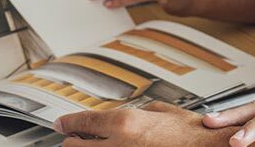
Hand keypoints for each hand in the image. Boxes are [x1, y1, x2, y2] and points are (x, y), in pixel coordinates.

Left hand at [57, 101, 236, 145]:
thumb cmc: (193, 133)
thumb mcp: (162, 111)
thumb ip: (138, 113)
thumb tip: (127, 114)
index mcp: (124, 123)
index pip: (82, 123)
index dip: (67, 124)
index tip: (61, 124)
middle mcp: (119, 145)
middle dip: (72, 142)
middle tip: (71, 138)